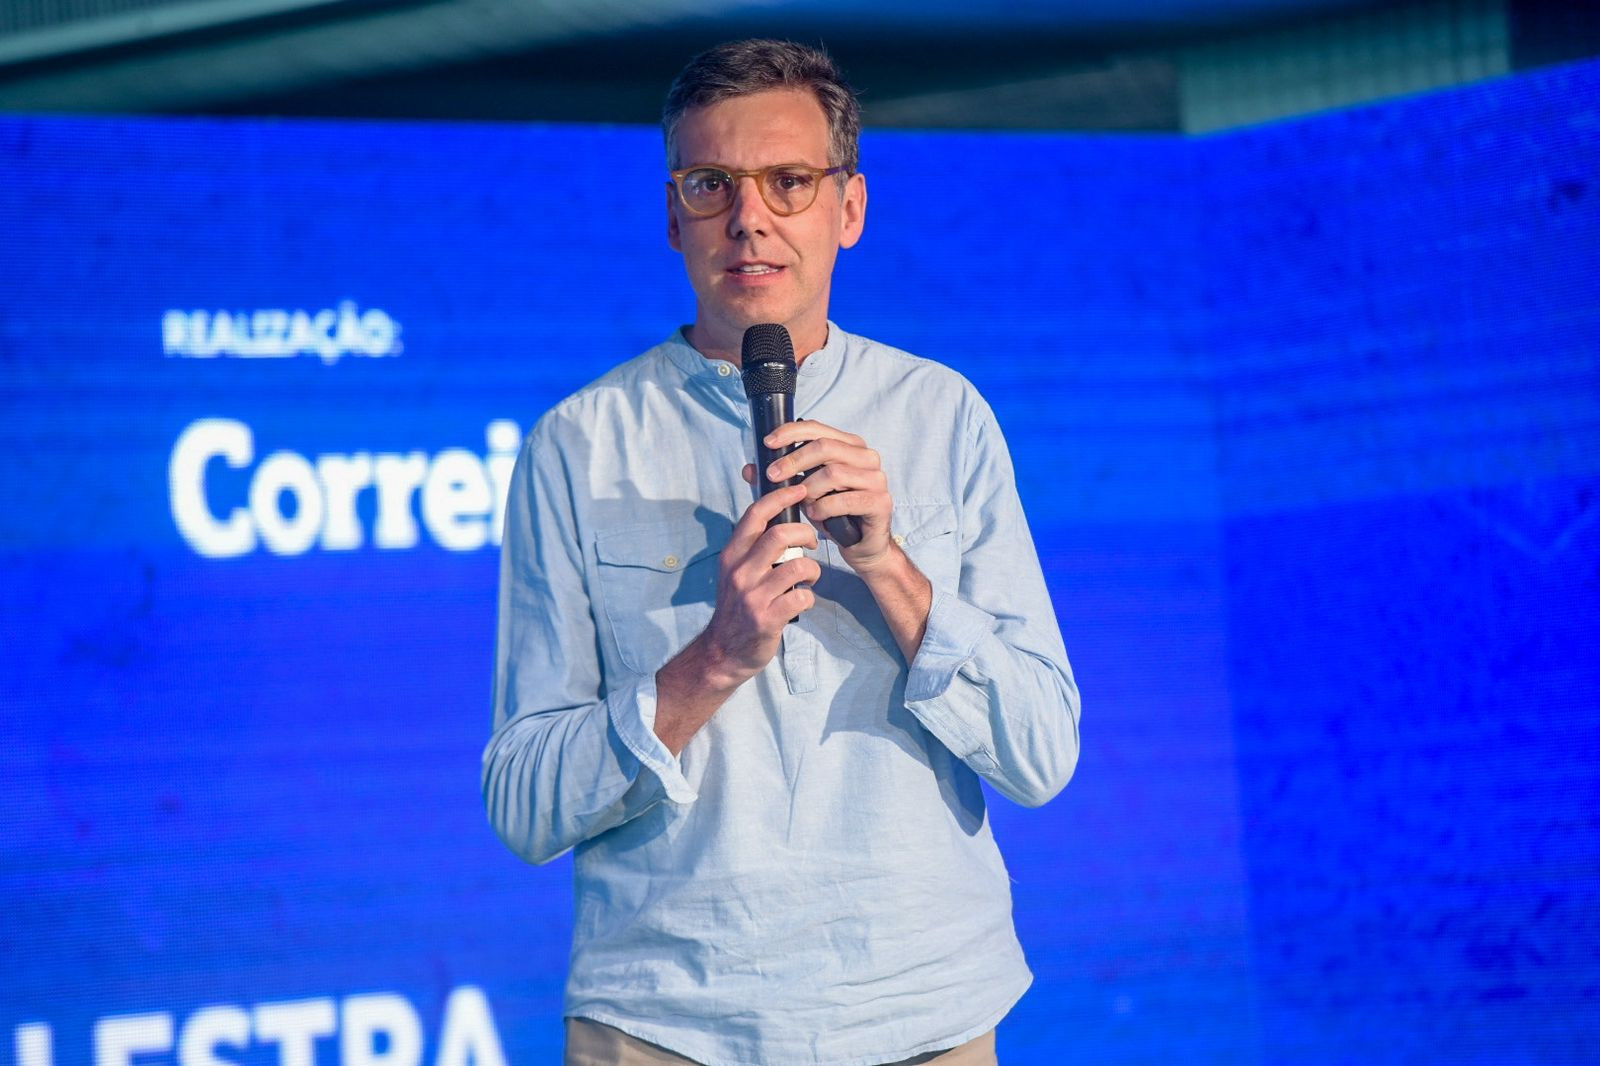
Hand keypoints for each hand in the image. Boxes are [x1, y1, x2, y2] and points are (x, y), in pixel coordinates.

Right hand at [697, 483, 820, 685]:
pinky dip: (809, 596)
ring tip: (809, 576)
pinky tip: (802, 599)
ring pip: (797, 566)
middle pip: (780, 535)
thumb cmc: (737, 606)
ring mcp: (753, 596)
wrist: (723, 652)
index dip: (781, 497)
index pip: (755, 514)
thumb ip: (751, 547)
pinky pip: (802, 597)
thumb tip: (776, 515)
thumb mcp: (734, 571)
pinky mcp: (768, 618)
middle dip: (805, 534)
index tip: (800, 490)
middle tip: (811, 543)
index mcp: (732, 555)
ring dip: (812, 569)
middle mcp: (740, 572)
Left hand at [744, 419, 895, 574]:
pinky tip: (816, 515)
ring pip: (833, 473)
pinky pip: (846, 500)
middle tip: (773, 476)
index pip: (818, 429)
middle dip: (793, 460)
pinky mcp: (881, 501)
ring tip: (802, 503)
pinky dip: (825, 508)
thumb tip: (749, 468)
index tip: (768, 444)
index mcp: (849, 446)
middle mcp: (867, 457)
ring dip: (810, 489)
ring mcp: (877, 478)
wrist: (861, 545)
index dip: (791, 432)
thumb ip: (780, 478)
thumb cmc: (833, 514)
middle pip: (825, 446)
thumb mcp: (802, 492)